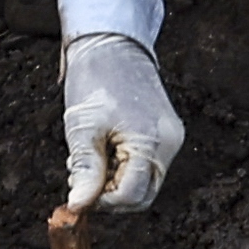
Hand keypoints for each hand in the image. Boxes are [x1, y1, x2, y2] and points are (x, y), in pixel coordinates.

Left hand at [60, 32, 180, 212]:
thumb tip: (78, 206)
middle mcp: (170, 144)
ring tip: (90, 158)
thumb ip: (85, 170)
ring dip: (115, 182)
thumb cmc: (96, 80)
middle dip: (109, 195)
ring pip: (144, 182)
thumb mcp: (83, 128)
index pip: (130, 195)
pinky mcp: (167, 133)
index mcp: (152, 142)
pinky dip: (123, 167)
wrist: (112, 43)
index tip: (77, 191)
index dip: (101, 201)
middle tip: (81, 176)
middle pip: (142, 194)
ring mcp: (172, 138)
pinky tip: (104, 149)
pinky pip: (147, 164)